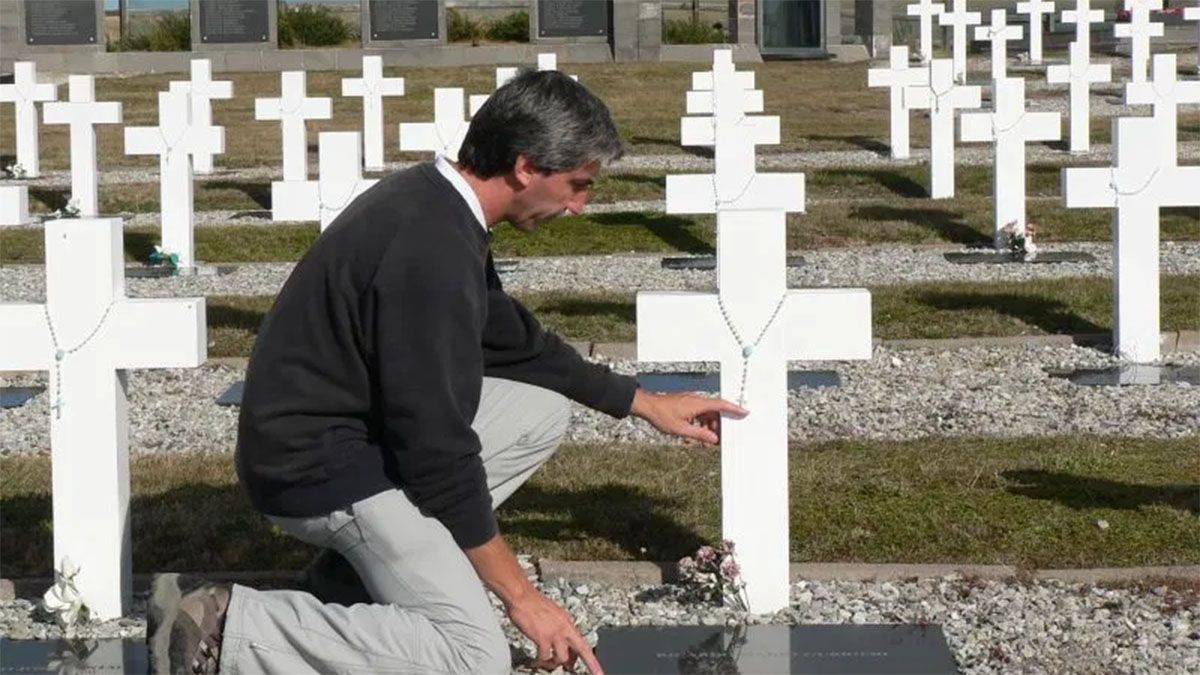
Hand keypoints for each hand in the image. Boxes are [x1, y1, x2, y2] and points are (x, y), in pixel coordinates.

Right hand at [507, 589, 603, 673]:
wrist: (522, 596)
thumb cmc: (533, 603)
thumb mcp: (553, 615)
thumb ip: (560, 628)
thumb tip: (562, 643)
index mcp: (568, 622)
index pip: (583, 643)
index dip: (592, 660)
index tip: (599, 672)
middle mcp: (565, 628)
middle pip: (583, 650)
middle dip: (591, 665)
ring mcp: (555, 633)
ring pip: (562, 658)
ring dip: (554, 663)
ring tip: (547, 663)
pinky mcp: (543, 637)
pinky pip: (545, 657)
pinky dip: (541, 661)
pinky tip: (536, 661)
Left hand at [629, 389, 747, 444]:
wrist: (646, 406)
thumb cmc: (661, 415)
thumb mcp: (681, 429)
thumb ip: (699, 434)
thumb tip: (713, 439)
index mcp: (698, 404)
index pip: (721, 405)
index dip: (734, 408)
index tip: (744, 412)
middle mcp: (696, 400)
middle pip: (715, 411)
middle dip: (719, 424)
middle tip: (720, 437)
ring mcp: (691, 402)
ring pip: (707, 413)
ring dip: (709, 425)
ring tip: (706, 438)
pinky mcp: (686, 404)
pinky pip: (699, 413)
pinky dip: (701, 422)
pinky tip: (697, 432)